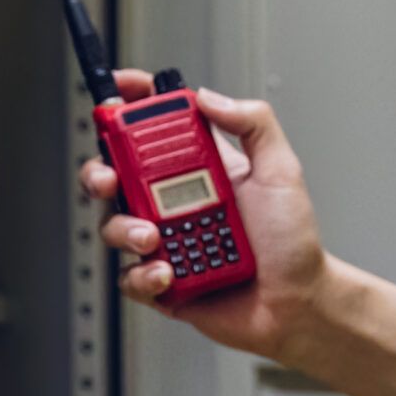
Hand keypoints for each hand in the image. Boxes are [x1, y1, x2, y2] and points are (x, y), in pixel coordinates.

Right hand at [79, 70, 335, 364]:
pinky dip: (142, 274)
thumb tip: (209, 96)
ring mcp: (164, 242)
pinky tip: (167, 273)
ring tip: (153, 236)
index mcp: (197, 170)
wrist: (296, 303)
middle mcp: (173, 203)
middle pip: (114, 175)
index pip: (153, 130)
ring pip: (113, 225)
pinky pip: (129, 276)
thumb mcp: (281, 170)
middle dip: (99, 171)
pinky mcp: (160, 283)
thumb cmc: (292, 243)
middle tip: (110, 178)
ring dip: (123, 228)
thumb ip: (253, 123)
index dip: (130, 107)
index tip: (118, 92)